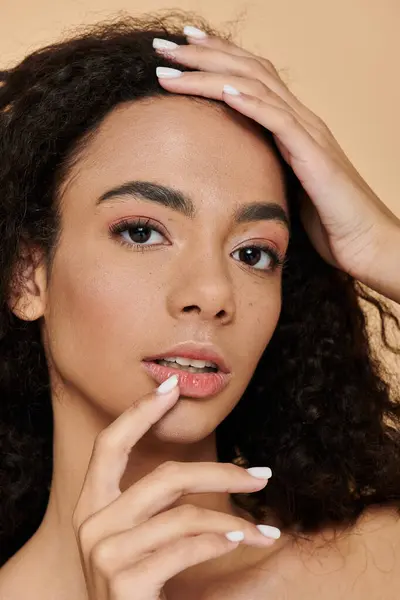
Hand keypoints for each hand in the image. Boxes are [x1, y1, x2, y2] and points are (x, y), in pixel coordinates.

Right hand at [72, 376, 277, 599]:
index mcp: (93, 505)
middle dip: (219, 473)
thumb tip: (201, 468)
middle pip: (164, 477)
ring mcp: (104, 552)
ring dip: (232, 518)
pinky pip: (186, 546)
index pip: (110, 444)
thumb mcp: (138, 538)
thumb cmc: (138, 585)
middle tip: (259, 475)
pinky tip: (242, 540)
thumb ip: (153, 504)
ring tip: (263, 528)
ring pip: (183, 514)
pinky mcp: (124, 581)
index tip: (171, 387)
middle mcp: (91, 522)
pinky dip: (220, 541)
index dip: (139, 412)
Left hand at [153, 31, 399, 301]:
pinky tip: (226, 92)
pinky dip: (252, 103)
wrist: (363, 242)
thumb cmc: (325, 220)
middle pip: (248, 70)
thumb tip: (228, 168)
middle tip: (164, 46)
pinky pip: (280, 121)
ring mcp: (309, 134)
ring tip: (176, 64)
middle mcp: (300, 119)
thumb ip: (263, 168)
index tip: (179, 50)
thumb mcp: (284, 187)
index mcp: (290, 125)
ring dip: (213, 72)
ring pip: (257, 87)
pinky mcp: (314, 156)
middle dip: (203, 54)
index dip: (214, 59)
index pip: (249, 78)